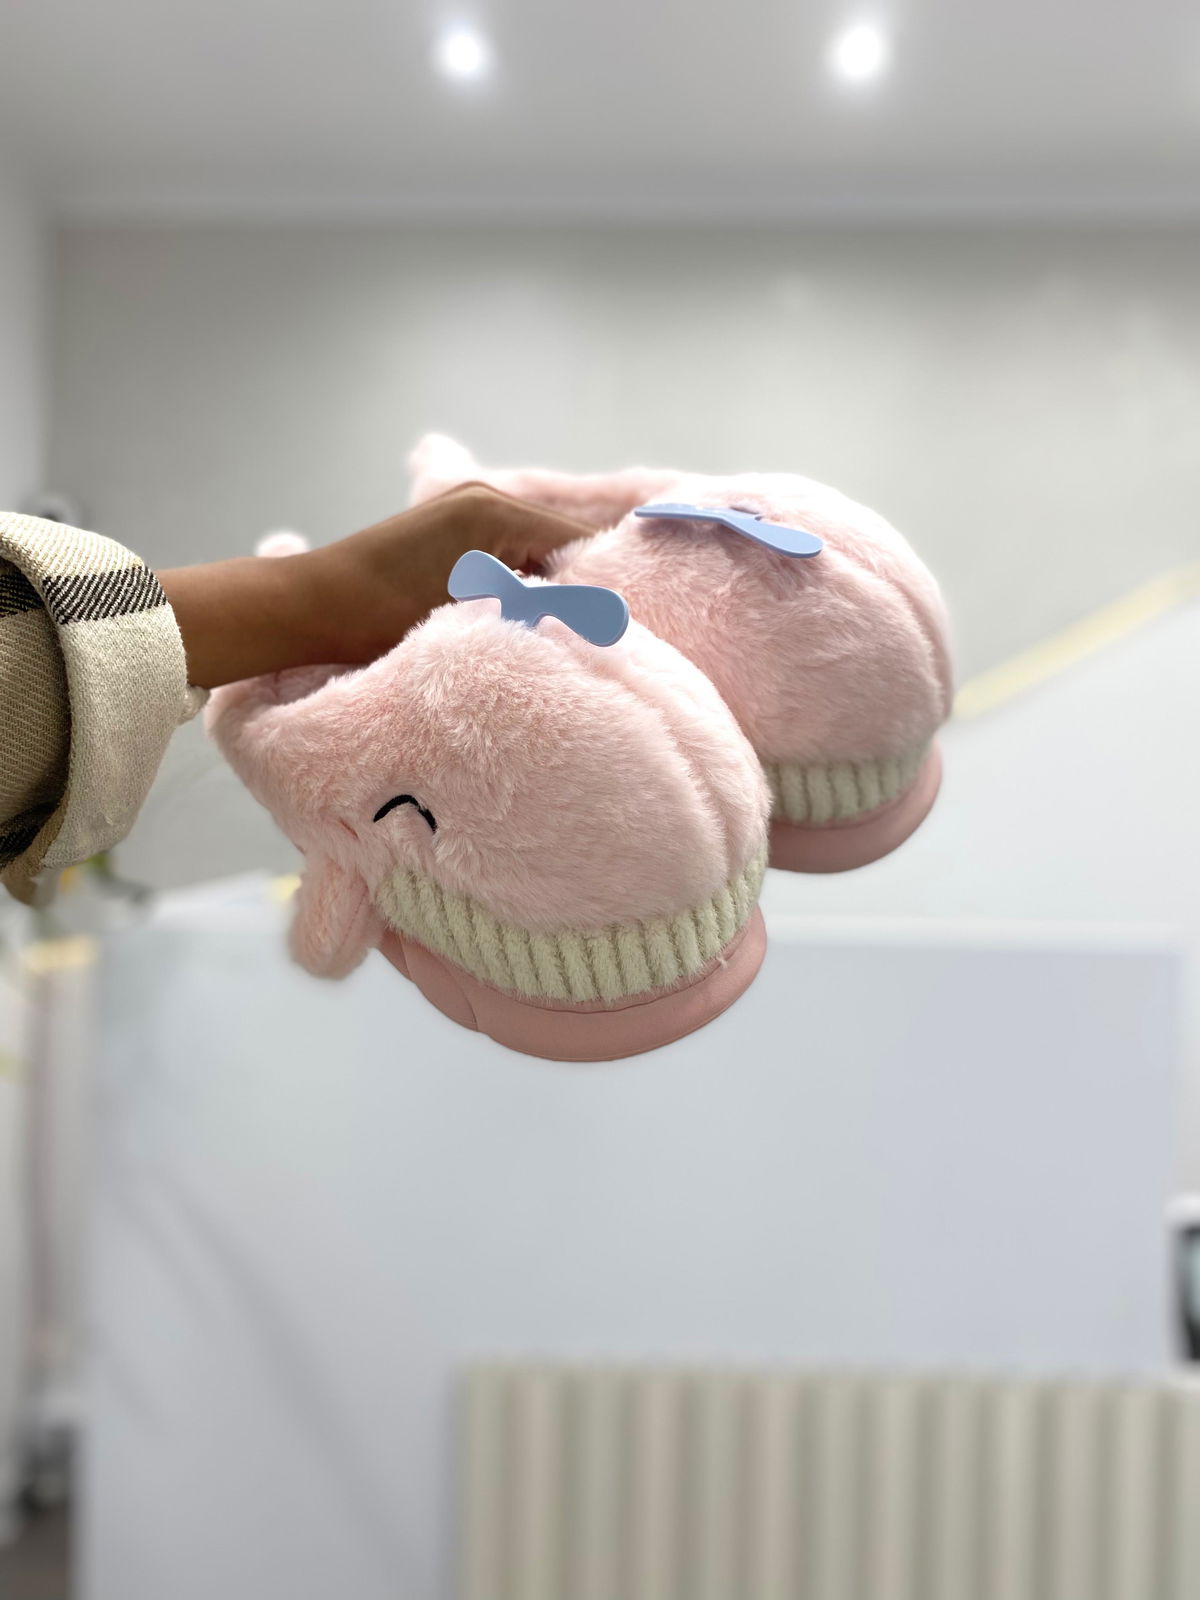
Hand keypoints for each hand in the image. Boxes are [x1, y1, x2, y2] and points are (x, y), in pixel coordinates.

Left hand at [159, 483, 592, 688]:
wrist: (307, 608)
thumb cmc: (380, 616)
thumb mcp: (471, 616)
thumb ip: (538, 609)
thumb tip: (597, 621)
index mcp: (494, 510)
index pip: (580, 542)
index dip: (607, 584)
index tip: (627, 625)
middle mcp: (484, 498)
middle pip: (560, 544)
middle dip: (581, 585)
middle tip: (605, 632)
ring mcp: (463, 511)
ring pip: (534, 552)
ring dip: (550, 588)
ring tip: (570, 631)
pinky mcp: (447, 531)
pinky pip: (506, 555)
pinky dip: (521, 584)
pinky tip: (527, 619)